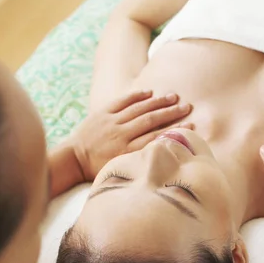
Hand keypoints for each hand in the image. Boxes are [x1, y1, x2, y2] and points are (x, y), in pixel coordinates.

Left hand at [70, 90, 192, 180]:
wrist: (72, 159)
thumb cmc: (98, 170)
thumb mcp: (119, 170)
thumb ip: (139, 162)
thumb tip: (162, 156)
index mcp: (125, 151)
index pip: (155, 137)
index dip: (175, 130)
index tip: (190, 125)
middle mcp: (120, 134)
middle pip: (150, 120)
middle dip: (170, 112)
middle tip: (187, 107)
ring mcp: (110, 122)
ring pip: (138, 108)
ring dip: (158, 101)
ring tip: (174, 97)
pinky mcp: (102, 113)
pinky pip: (121, 101)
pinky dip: (136, 96)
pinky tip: (149, 92)